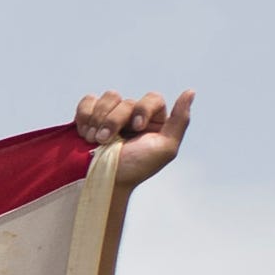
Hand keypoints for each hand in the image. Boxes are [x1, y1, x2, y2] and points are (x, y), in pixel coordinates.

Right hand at [72, 89, 192, 190]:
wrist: (100, 182)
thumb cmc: (134, 169)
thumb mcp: (165, 148)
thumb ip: (180, 121)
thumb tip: (190, 92)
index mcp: (152, 121)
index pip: (152, 98)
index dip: (143, 109)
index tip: (137, 127)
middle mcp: (132, 116)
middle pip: (125, 100)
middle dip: (115, 121)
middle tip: (106, 142)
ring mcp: (109, 116)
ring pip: (107, 98)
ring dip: (99, 120)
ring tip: (94, 140)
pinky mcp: (88, 118)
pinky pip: (88, 102)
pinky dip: (85, 116)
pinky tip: (85, 133)